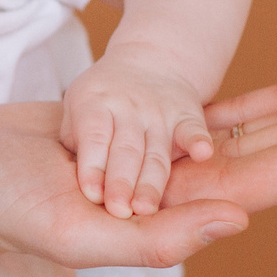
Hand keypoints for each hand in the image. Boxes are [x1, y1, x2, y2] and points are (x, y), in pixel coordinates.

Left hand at [63, 51, 215, 217]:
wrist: (149, 63)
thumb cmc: (101, 102)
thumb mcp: (75, 111)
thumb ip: (74, 143)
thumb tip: (83, 184)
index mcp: (94, 103)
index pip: (94, 137)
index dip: (93, 166)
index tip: (92, 196)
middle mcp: (128, 107)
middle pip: (126, 149)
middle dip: (122, 182)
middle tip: (119, 213)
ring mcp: (159, 111)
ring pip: (156, 152)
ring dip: (152, 182)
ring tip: (146, 210)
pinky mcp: (188, 115)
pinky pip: (193, 129)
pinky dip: (198, 141)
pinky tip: (202, 155)